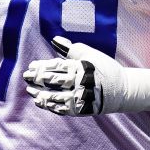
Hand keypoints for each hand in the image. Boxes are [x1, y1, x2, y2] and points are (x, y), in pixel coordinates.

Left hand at [22, 36, 149, 115]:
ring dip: (41, 94)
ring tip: (30, 90)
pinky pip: (63, 109)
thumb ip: (71, 49)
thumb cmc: (105, 69)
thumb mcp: (90, 55)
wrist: (123, 90)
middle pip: (54, 81)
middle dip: (38, 79)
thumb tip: (54, 40)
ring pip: (56, 96)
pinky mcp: (82, 109)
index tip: (31, 67)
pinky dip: (50, 106)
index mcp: (82, 67)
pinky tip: (40, 102)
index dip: (42, 67)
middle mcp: (81, 83)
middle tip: (25, 77)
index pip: (57, 66)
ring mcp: (81, 98)